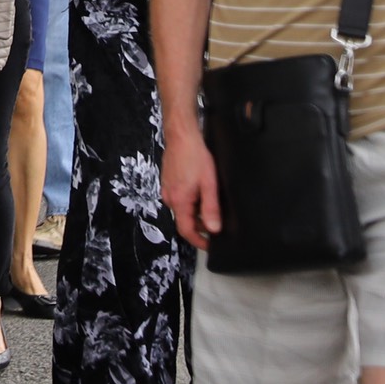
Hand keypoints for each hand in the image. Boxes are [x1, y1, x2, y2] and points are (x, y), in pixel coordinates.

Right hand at [161, 123, 221, 250]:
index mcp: (179, 201)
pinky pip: (179, 198)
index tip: (211, 247)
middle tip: (218, 222)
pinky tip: (201, 190)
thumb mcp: (209, 184)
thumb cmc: (195, 157)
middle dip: (200, 225)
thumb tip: (213, 229)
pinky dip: (191, 201)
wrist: (181, 136)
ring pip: (183, 209)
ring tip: (211, 202)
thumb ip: (211, 208)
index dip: (199, 241)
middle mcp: (169, 198)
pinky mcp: (168, 182)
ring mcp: (167, 189)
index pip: (186, 231)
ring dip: (196, 212)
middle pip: (185, 220)